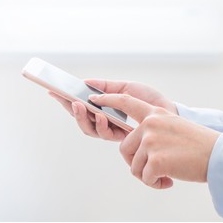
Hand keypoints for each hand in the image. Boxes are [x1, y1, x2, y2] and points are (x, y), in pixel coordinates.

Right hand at [50, 79, 177, 140]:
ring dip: (83, 118)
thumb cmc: (150, 100)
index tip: (53, 91)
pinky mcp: (122, 138)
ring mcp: (113, 131)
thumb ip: (106, 87)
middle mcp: (106, 122)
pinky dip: (100, 124)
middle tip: (69, 100)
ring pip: (90, 129)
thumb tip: (85, 83)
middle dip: (72, 111)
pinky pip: (105, 133)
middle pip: (82, 120)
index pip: (81, 106)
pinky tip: (100, 115)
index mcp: (104, 108)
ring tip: (80, 105)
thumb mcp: (126, 87)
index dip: (66, 101)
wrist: (169, 111)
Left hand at [89, 93, 219, 188]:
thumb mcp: (173, 127)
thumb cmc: (198, 146)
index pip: (125, 102)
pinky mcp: (155, 159)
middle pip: (125, 148)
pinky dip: (155, 184)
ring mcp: (151, 141)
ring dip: (148, 175)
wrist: (219, 156)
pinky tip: (169, 181)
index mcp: (155, 114)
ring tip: (166, 176)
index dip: (107, 100)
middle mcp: (150, 124)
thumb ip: (152, 131)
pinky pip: (145, 177)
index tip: (93, 99)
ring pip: (134, 166)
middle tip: (154, 170)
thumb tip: (134, 148)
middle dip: (136, 163)